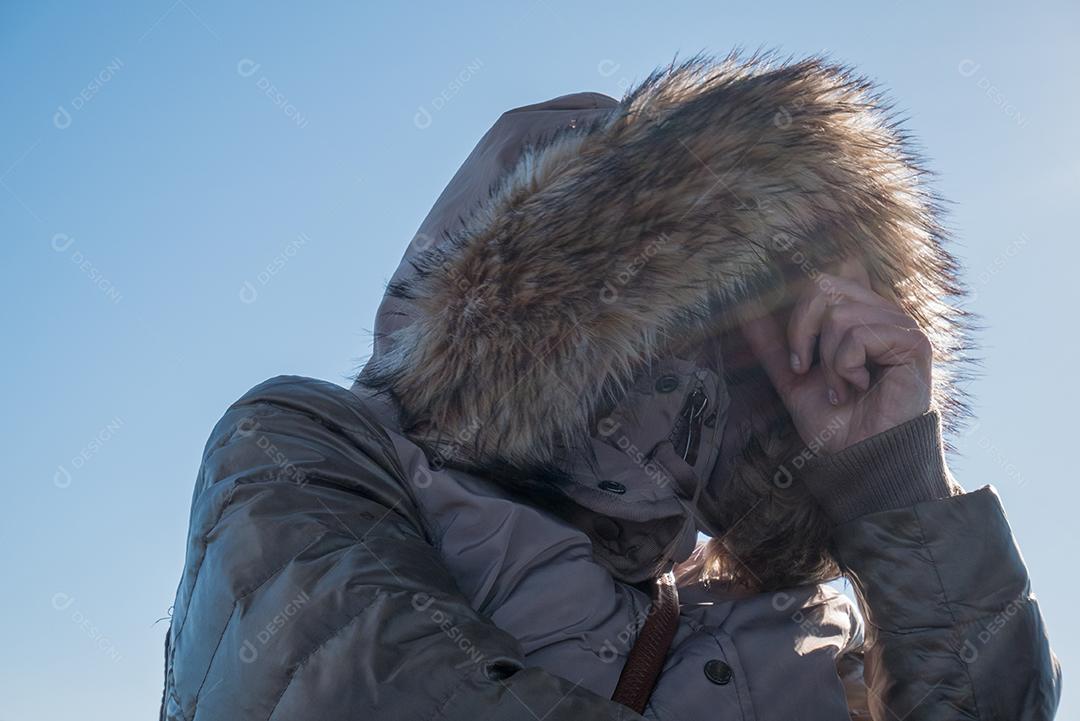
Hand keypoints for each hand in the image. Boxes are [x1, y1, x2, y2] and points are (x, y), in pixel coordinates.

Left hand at [738, 261, 932, 453]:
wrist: (861, 457)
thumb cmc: (836, 423)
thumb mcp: (793, 380)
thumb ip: (773, 346)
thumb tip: (746, 311)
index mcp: (857, 316)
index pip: (826, 276)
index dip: (801, 303)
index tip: (794, 352)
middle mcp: (880, 314)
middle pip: (825, 285)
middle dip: (801, 331)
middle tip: (804, 369)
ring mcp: (900, 326)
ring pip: (839, 314)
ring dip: (828, 361)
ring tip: (841, 388)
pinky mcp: (913, 343)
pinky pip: (859, 335)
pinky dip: (847, 366)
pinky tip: (860, 387)